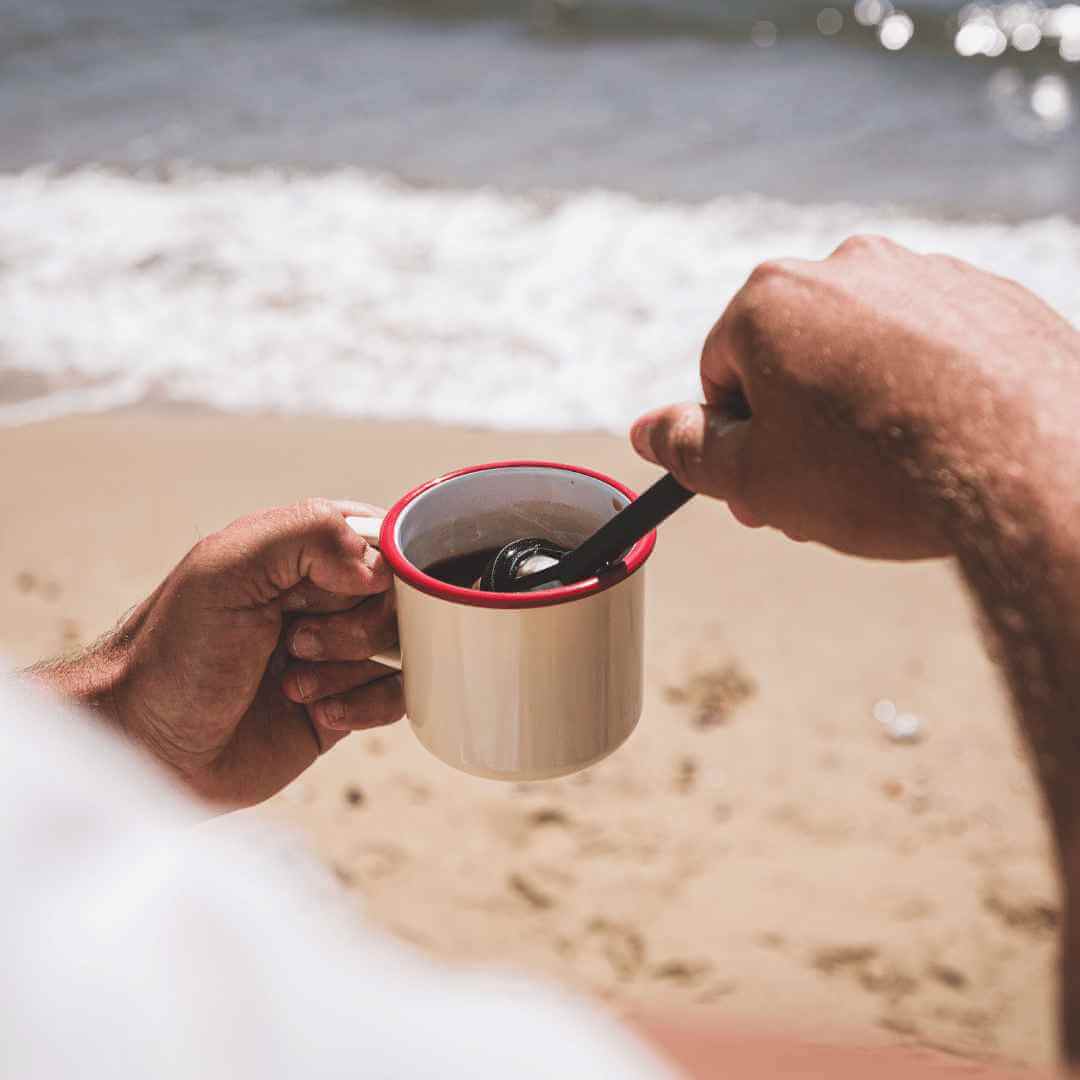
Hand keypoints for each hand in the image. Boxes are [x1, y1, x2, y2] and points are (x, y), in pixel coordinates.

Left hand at [39, 499, 403, 808]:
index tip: (346, 590)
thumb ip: (305, 533)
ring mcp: (338, 654)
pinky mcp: (346, 706)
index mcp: (300, 553)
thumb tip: (379, 564)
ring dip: (352, 666)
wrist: (148, 746)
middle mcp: (325, 599)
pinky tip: (318, 712)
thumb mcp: (225, 567)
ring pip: (403, 648)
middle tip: (296, 641)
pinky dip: (366, 706)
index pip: (383, 538)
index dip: (378, 567)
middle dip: (356, 625)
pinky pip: (397, 697)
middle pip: (400, 597)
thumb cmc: (173, 651)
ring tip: (295, 682)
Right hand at [630, 235, 1079, 558]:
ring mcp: (925, 273)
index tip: (766, 488)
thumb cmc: (879, 470)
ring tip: (893, 471)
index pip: (720, 375)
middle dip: (798, 426)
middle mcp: (845, 266)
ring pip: (862, 351)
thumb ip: (690, 450)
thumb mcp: (758, 479)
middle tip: (826, 494)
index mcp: (770, 299)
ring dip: (859, 407)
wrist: (1033, 462)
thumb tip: (645, 431)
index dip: (737, 441)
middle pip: (791, 358)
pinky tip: (944, 440)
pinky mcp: (990, 295)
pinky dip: (925, 389)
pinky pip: (931, 347)